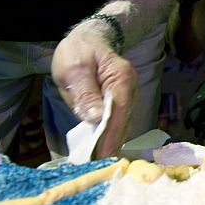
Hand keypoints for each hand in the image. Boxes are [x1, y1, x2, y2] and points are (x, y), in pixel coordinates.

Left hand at [53, 24, 137, 157]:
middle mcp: (129, 89)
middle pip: (123, 122)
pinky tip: (99, 149)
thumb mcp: (74, 68)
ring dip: (110, 142)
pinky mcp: (120, 102)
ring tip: (96, 162)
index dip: (109, 136)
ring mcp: (127, 96)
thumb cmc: (78, 51)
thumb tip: (96, 119)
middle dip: (110, 144)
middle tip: (95, 166)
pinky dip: (108, 135)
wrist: (88, 38)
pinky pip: (117, 121)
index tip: (100, 157)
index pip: (118, 112)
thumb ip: (85, 93)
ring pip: (121, 124)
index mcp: (120, 78)